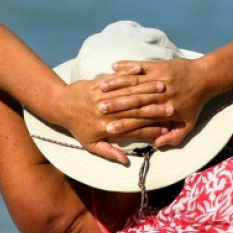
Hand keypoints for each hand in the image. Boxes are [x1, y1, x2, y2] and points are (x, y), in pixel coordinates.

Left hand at [52, 69, 172, 164]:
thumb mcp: (90, 144)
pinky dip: (130, 74)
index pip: (134, 130)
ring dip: (147, 89)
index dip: (151, 130)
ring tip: (163, 87)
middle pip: (136, 110)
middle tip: (172, 107)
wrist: (60, 105)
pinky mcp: (99, 84)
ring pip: (128, 92)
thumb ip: (109, 152)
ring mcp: (104, 97)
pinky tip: (142, 71)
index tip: (167, 129)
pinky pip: (117, 78)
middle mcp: (108, 113)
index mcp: (108, 128)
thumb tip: (125, 161)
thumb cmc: (77, 126)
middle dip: (155, 108)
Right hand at [98, 58, 212, 148]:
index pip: (141, 119)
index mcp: (165, 110)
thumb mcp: (189, 124)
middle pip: (134, 101)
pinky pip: (139, 65)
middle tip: (98, 108)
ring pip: (133, 82)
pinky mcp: (158, 65)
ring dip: (116, 84)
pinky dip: (126, 65)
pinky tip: (113, 66)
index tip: (109, 128)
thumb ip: (174, 137)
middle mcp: (160, 94)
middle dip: (115, 105)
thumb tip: (158, 144)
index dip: (125, 124)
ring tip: (100, 88)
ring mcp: (159, 77)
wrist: (205, 77)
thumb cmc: (195, 102)